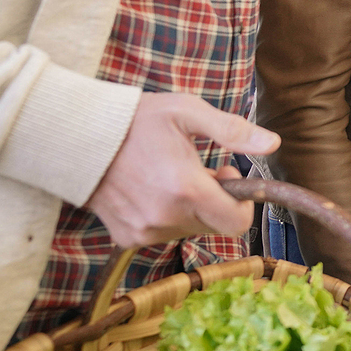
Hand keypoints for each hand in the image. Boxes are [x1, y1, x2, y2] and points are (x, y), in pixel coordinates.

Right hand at [85, 93, 278, 246]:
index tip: (228, 178)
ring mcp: (144, 231)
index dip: (242, 204)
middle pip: (214, 225)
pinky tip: (150, 190)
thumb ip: (233, 131)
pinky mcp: (127, 237)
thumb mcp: (187, 113)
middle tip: (200, 170)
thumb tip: (273, 144)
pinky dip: (166, 216)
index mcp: (186, 189)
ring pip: (189, 229)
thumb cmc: (136, 120)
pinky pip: (163, 234)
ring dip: (190, 208)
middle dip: (216, 201)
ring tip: (170, 176)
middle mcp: (166, 217)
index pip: (237, 223)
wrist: (77, 138)